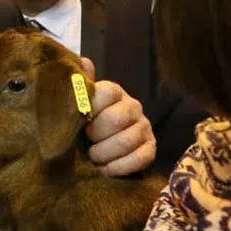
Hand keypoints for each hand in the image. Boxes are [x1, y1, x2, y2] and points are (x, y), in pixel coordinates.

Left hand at [80, 58, 155, 176]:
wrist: (101, 144)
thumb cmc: (86, 121)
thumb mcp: (79, 103)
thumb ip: (80, 84)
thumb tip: (84, 61)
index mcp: (114, 92)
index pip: (106, 92)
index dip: (90, 107)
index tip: (79, 120)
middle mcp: (133, 107)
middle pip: (116, 118)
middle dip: (97, 134)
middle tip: (86, 141)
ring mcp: (145, 128)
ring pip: (127, 141)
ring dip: (105, 153)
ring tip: (93, 157)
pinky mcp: (151, 149)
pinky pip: (140, 159)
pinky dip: (119, 167)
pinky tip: (105, 170)